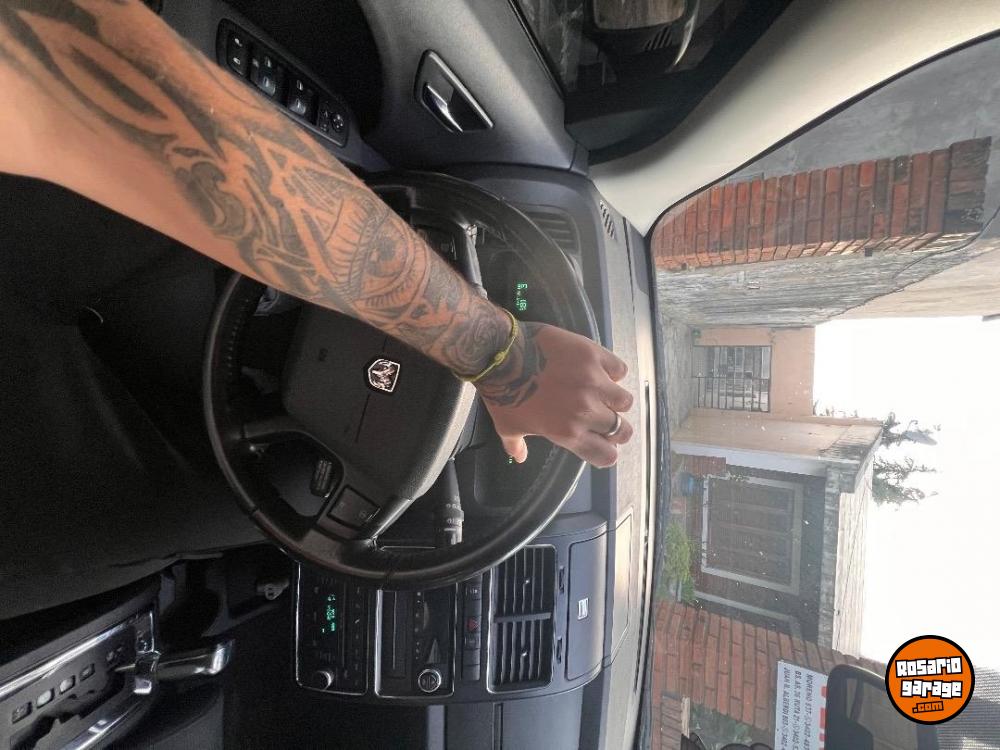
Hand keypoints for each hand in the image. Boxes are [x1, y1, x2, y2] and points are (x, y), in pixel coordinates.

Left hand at [474, 321, 633, 467]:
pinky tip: (599, 369)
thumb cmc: (502, 393)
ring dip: (614, 399)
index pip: (607, 455)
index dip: (607, 451)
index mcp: (568, 433)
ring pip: (624, 401)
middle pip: (622, 430)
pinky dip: (612, 370)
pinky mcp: (593, 356)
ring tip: (601, 392)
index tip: (602, 442)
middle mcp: (586, 411)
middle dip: (614, 427)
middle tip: (604, 417)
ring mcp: (593, 382)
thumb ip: (516, 445)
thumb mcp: (506, 426)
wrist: (501, 354)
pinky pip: (619, 369)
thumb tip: (519, 458)